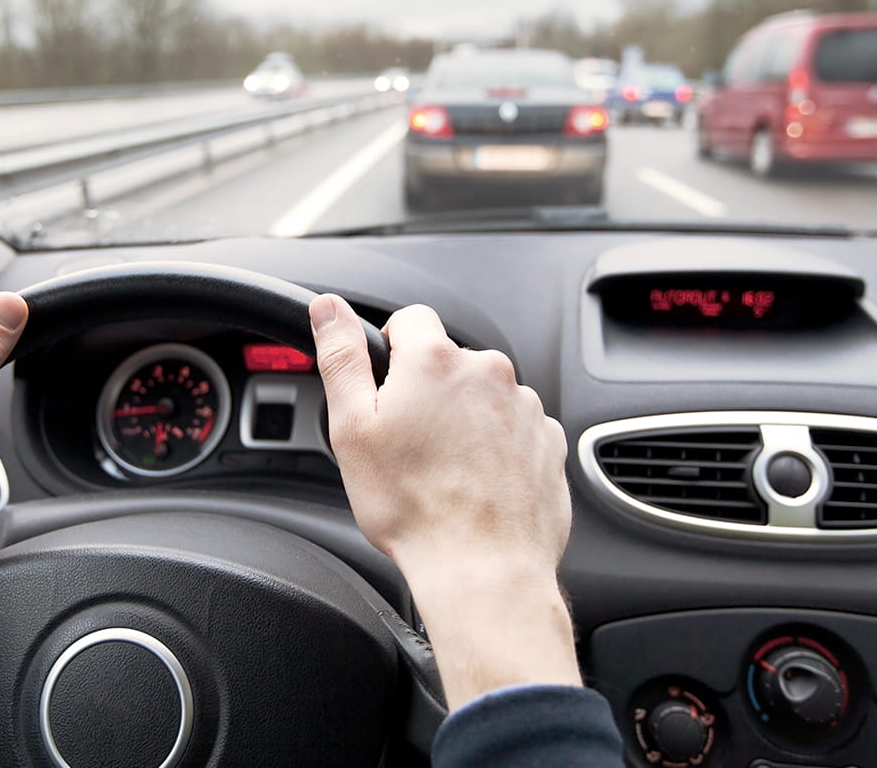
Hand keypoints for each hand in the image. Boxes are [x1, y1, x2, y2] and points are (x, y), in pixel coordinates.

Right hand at [310, 294, 580, 708]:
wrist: (483, 569)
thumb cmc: (413, 508)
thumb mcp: (353, 429)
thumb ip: (342, 357)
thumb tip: (329, 308)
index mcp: (436, 360)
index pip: (411, 320)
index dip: (391, 351)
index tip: (386, 390)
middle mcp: (489, 372)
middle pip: (449, 362)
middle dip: (429, 393)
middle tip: (408, 445)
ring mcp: (525, 407)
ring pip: (483, 398)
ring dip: (465, 421)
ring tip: (445, 473)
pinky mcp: (548, 441)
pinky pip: (515, 429)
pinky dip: (497, 448)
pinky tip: (477, 485)